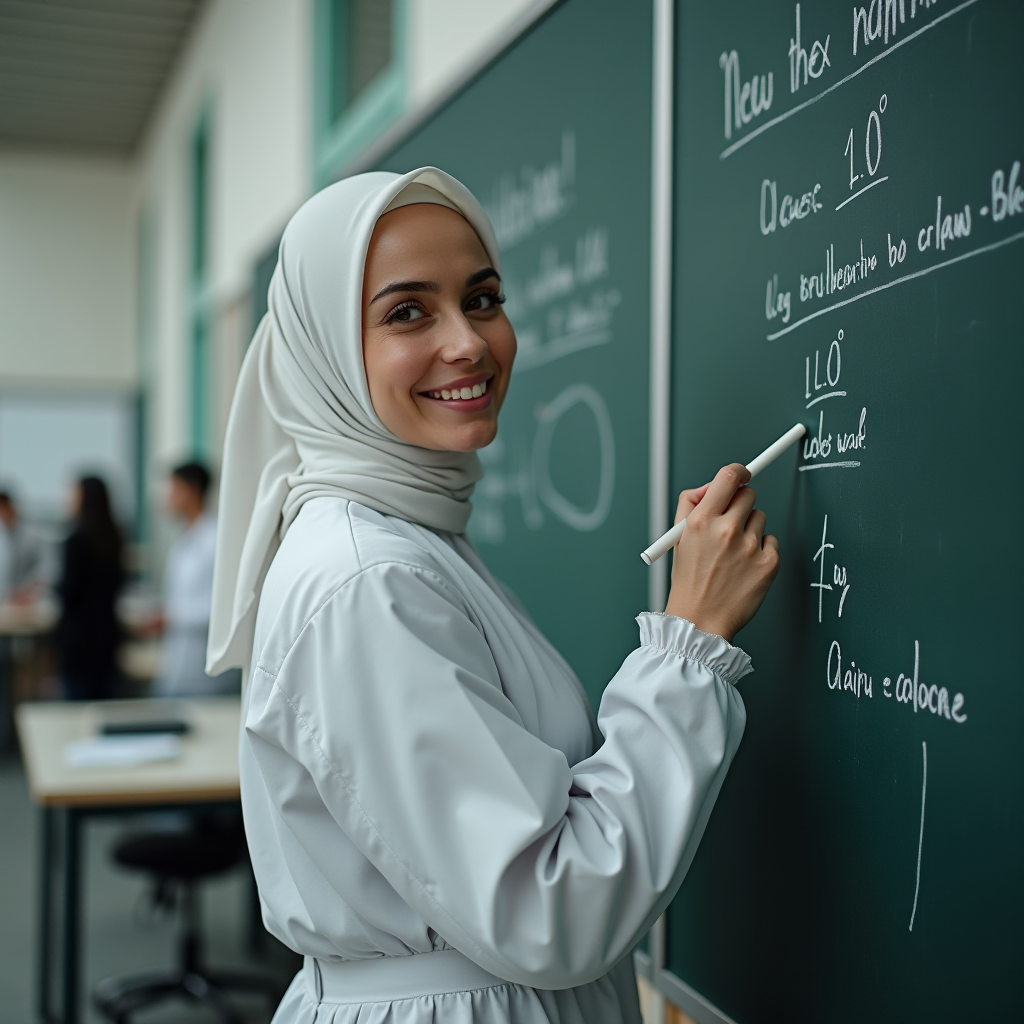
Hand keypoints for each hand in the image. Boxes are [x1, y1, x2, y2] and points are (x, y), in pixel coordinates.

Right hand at [663, 463, 779, 642]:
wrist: (701, 619)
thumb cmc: (689, 579)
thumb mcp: (678, 536)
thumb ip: (691, 503)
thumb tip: (711, 486)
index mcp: (702, 520)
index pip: (728, 476)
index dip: (738, 472)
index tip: (741, 476)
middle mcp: (726, 530)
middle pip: (748, 494)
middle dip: (740, 505)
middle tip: (731, 524)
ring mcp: (750, 547)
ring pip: (761, 518)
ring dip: (749, 530)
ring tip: (733, 553)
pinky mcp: (768, 562)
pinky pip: (771, 541)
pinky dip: (760, 550)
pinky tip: (744, 566)